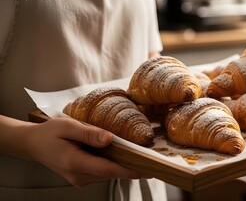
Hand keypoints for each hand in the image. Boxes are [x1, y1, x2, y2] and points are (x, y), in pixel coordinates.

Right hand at [27, 117, 142, 187]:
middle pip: (111, 172)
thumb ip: (89, 134)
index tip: (147, 168)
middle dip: (130, 165)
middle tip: (150, 157)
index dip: (129, 169)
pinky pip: (103, 172)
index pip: (108, 169)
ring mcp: (80, 179)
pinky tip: (118, 153)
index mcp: (74, 162)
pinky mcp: (82, 178)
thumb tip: (110, 139)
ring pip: (108, 173)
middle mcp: (78, 176)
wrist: (34, 144)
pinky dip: (112, 164)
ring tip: (138, 153)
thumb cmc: (50, 132)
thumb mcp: (68, 126)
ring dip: (122, 164)